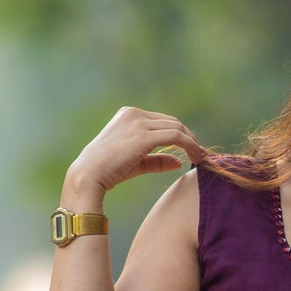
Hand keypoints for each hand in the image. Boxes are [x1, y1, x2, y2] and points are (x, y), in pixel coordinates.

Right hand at [62, 106, 210, 206]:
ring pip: (177, 128)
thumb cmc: (108, 172)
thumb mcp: (136, 163)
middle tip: (202, 154)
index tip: (193, 150)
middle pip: (173, 122)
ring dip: (193, 143)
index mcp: (129, 115)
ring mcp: (138, 122)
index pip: (163, 121)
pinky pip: (176, 136)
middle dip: (190, 138)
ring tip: (202, 158)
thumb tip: (179, 162)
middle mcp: (134, 114)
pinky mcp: (143, 135)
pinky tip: (197, 158)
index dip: (181, 135)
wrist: (88, 176)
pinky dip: (190, 146)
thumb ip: (157, 160)